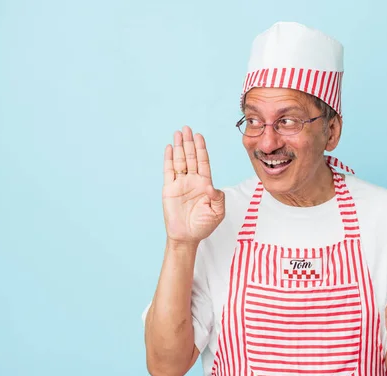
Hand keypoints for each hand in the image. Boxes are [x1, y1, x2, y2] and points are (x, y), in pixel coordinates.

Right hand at [162, 126, 224, 243]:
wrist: (187, 237)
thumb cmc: (204, 225)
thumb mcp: (218, 212)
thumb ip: (218, 198)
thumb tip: (209, 185)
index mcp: (205, 184)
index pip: (203, 162)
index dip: (201, 149)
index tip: (199, 136)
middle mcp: (192, 181)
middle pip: (191, 157)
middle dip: (190, 142)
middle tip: (187, 128)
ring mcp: (180, 184)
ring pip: (179, 161)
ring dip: (179, 147)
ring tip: (178, 133)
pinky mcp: (169, 189)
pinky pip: (168, 171)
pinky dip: (168, 159)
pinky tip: (170, 148)